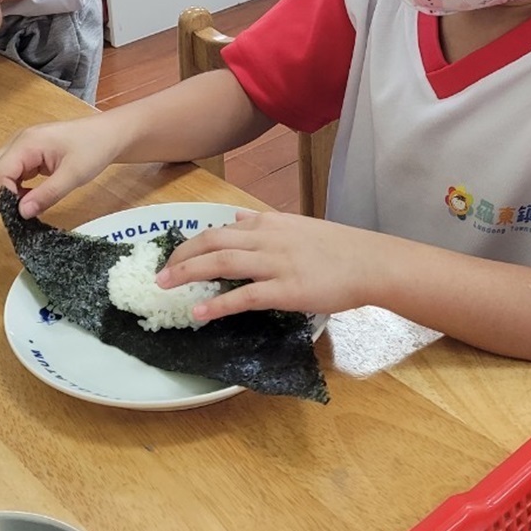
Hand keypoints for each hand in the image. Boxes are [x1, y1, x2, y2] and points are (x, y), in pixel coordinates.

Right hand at [0, 115, 127, 215]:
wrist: (109, 134)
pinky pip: (9, 172)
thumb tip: (21, 214)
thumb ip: (47, 194)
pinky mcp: (27, 154)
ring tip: (28, 205)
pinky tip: (31, 197)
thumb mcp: (74, 175)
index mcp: (26, 143)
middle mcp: (17, 142)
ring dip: (5, 193)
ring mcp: (21, 147)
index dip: (2, 197)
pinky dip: (13, 188)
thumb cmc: (95, 149)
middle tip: (19, 213)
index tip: (20, 214)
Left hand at [157, 210, 389, 322]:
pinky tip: (199, 313)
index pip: (221, 228)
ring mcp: (276, 263)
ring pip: (222, 262)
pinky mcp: (286, 289)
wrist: (370, 262)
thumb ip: (263, 223)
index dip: (193, 242)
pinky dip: (218, 304)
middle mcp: (268, 238)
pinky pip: (245, 296)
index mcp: (270, 223)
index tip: (175, 254)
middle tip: (160, 273)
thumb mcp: (297, 226)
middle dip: (182, 256)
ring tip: (166, 286)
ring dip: (189, 274)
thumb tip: (235, 217)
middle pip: (213, 242)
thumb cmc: (338, 248)